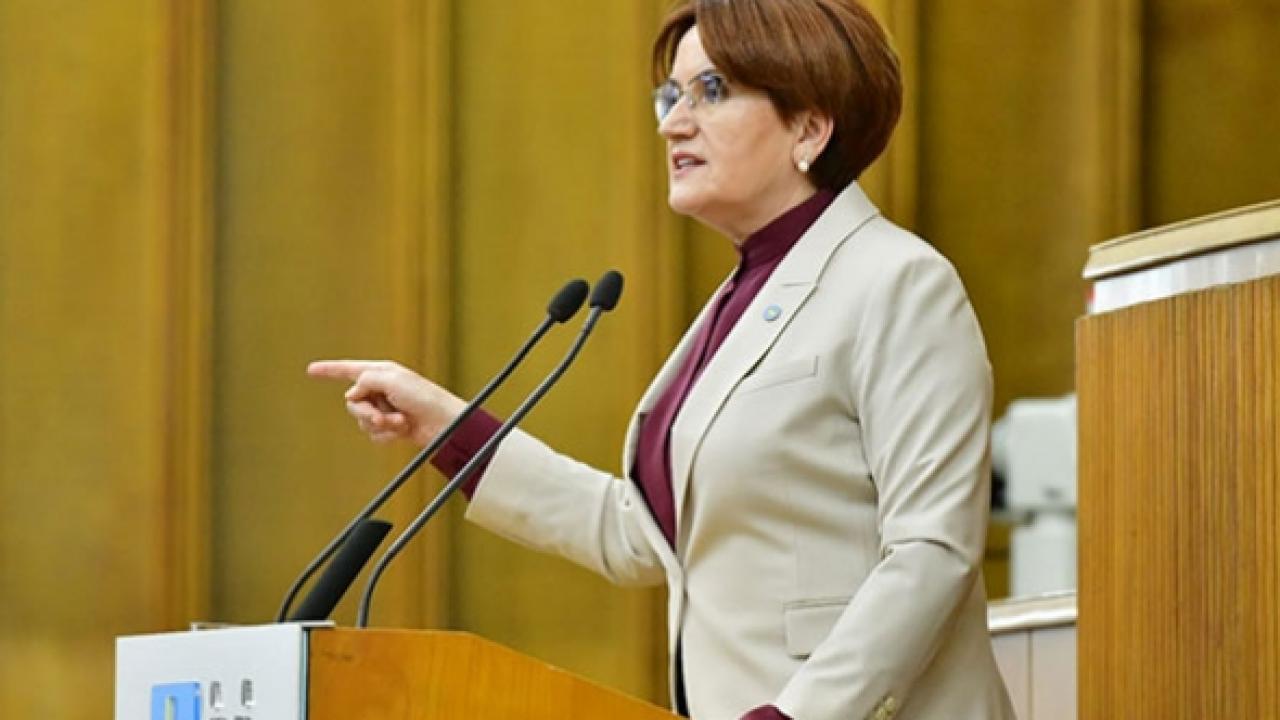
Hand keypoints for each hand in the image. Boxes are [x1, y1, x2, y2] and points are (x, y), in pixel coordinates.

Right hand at [307, 360, 465, 446]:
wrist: (443, 424)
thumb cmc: (424, 397)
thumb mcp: (392, 379)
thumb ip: (365, 381)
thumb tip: (351, 395)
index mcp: (381, 373)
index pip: (349, 370)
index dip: (329, 370)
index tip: (311, 370)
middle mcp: (380, 390)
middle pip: (353, 403)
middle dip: (366, 412)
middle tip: (381, 416)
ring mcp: (385, 409)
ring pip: (362, 421)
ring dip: (380, 424)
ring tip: (400, 422)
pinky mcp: (390, 427)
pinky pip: (374, 434)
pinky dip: (387, 434)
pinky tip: (403, 430)